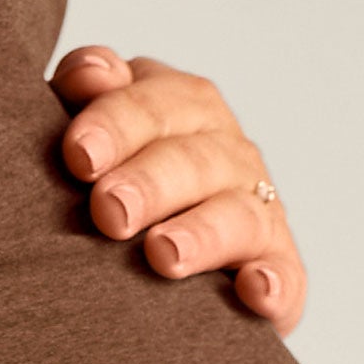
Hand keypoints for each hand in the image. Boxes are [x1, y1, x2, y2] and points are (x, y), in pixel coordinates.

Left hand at [49, 47, 306, 335]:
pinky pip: (285, 276)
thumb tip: (93, 74)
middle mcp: (223, 153)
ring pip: (237, 215)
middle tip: (109, 210)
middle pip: (193, 160)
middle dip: (150, 183)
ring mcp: (254, 209)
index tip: (78, 154)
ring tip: (164, 253)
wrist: (135, 260)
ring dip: (203, 233)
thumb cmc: (100, 181)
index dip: (117, 123)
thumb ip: (81, 94)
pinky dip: (275, 282)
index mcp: (178, 109)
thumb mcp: (83, 130)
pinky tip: (254, 290)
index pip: (155, 103)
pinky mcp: (275, 269)